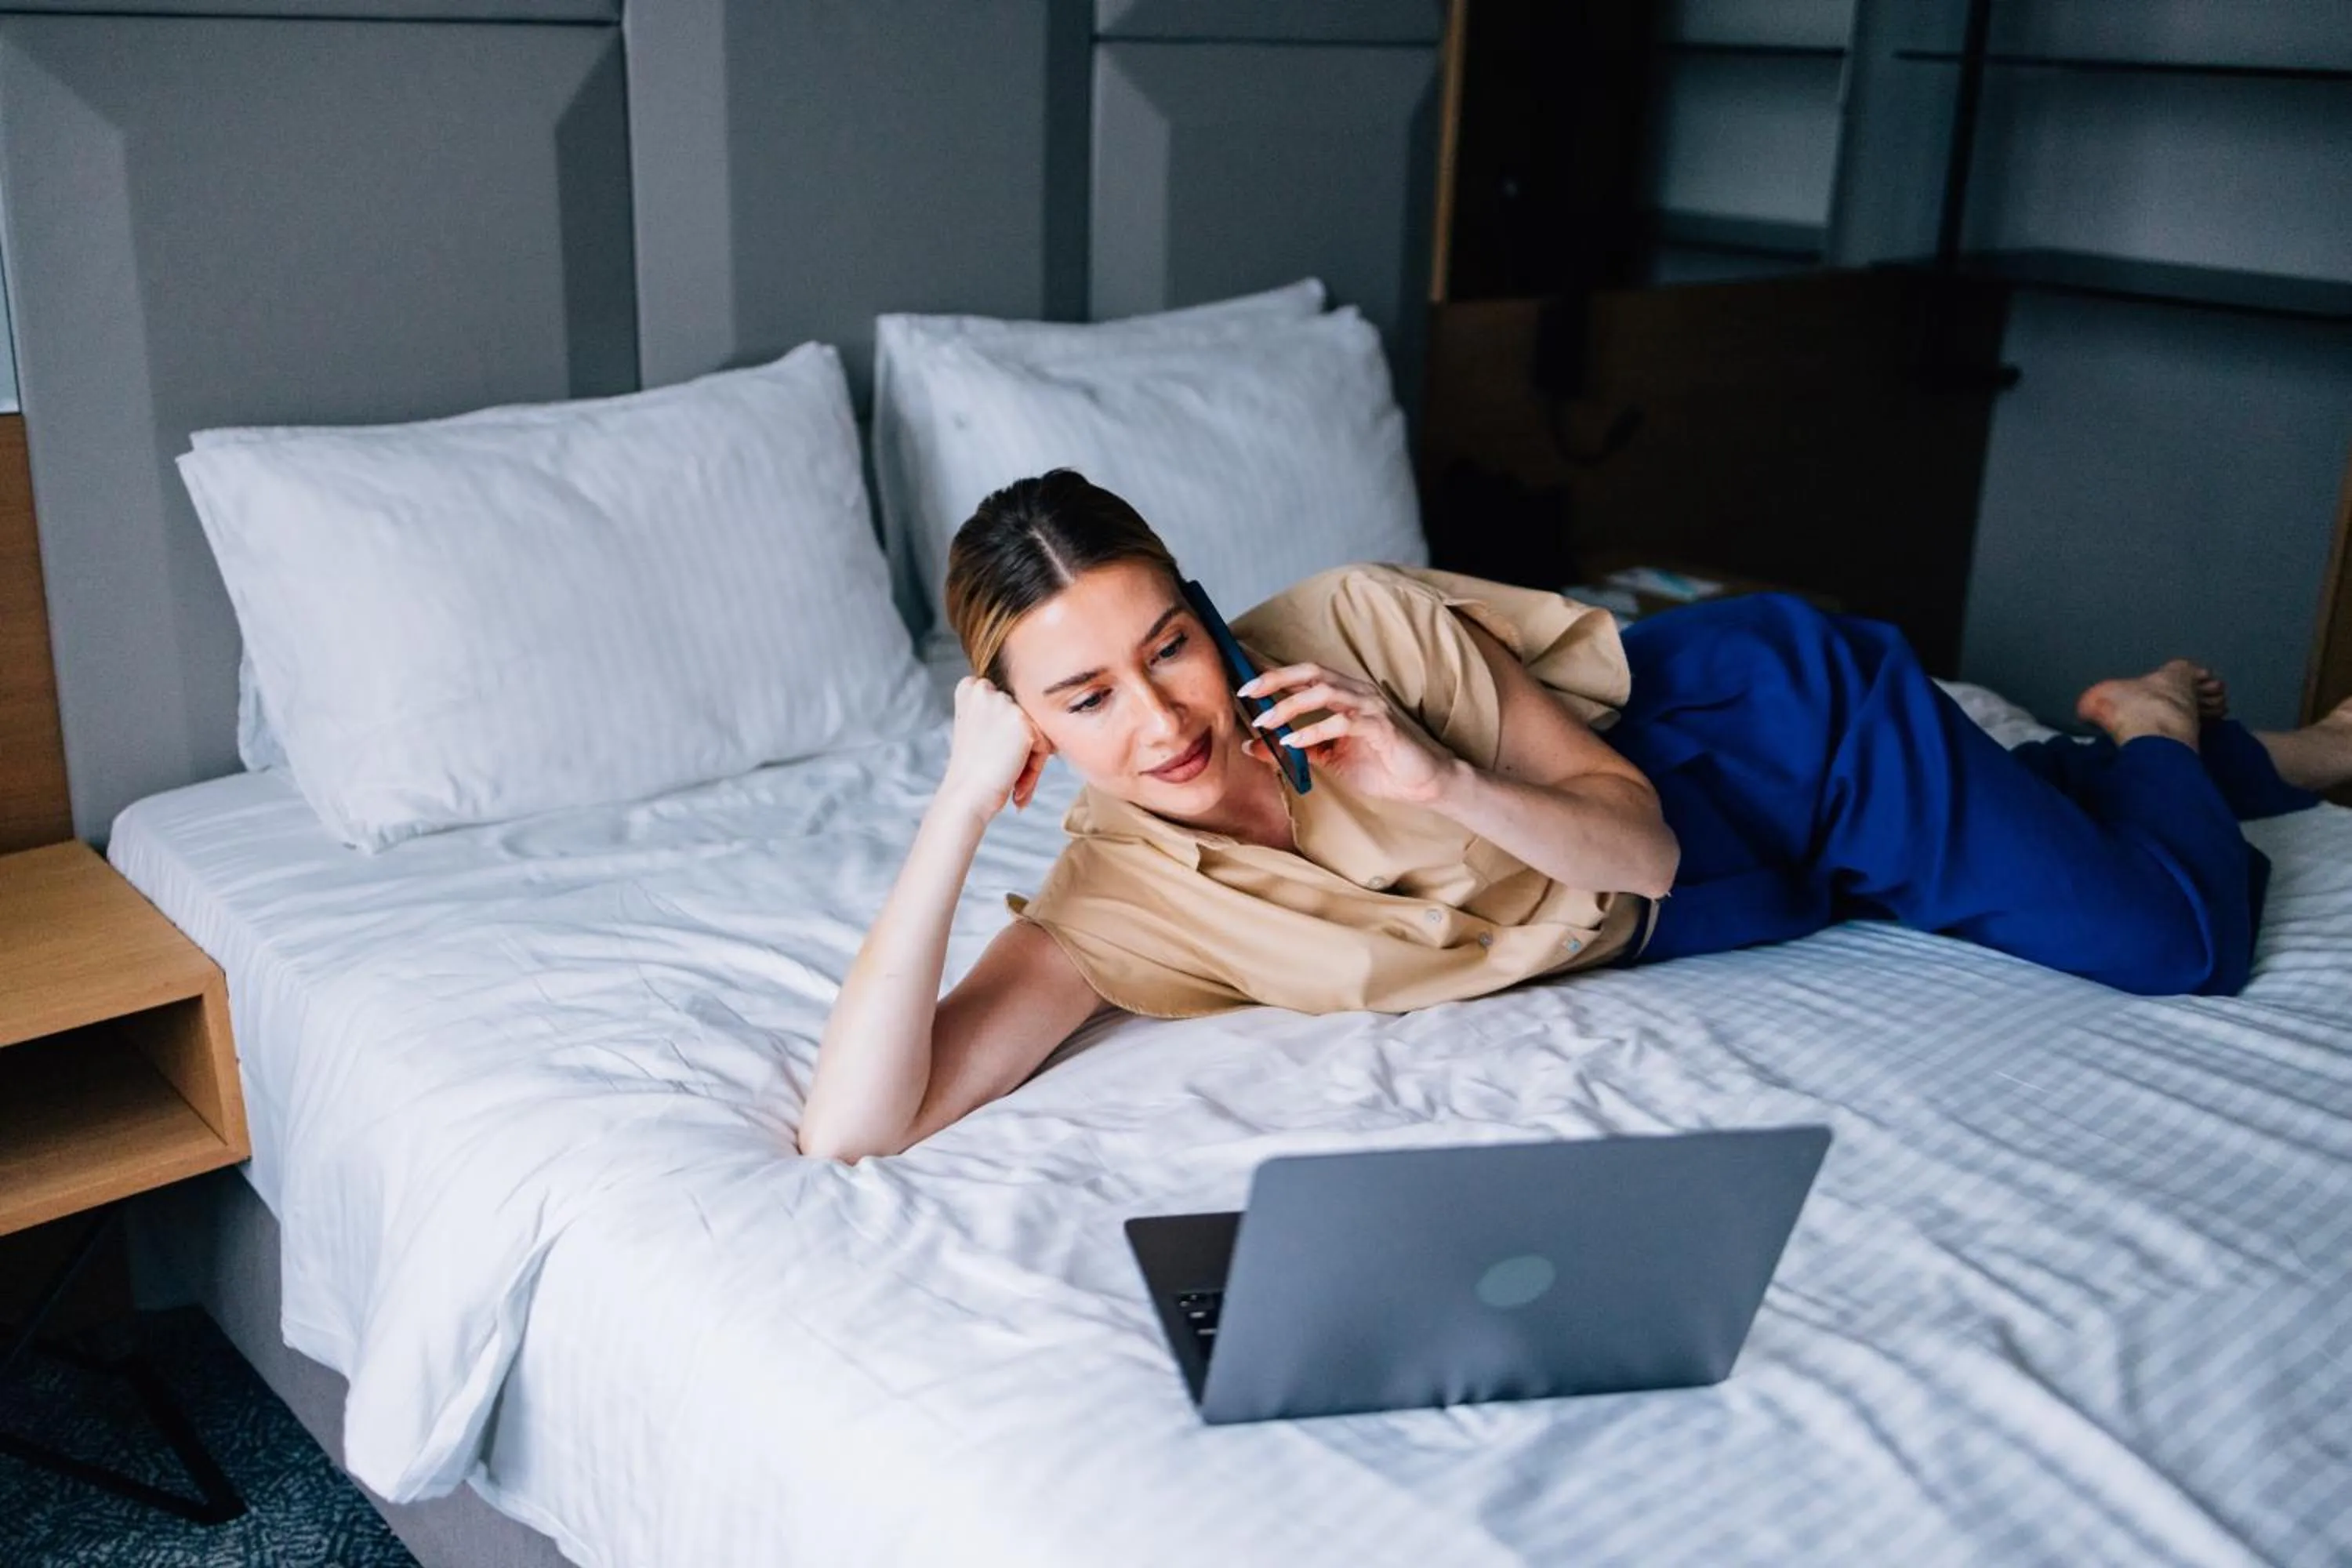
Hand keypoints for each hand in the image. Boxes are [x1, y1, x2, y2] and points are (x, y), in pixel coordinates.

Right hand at [940, 677, 1051, 818]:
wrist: (966, 797)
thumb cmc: (972, 773)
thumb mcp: (977, 730)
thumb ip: (999, 714)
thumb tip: (1037, 707)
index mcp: (969, 687)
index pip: (1008, 707)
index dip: (1005, 737)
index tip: (992, 756)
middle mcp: (984, 688)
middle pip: (1023, 718)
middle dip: (1020, 748)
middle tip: (1002, 773)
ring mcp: (1003, 703)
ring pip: (1035, 731)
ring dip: (1029, 760)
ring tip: (1010, 780)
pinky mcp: (1021, 721)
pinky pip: (1044, 745)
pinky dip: (1036, 768)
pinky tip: (1015, 781)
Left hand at [1239, 662, 1458, 805]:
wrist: (1422, 782)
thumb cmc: (1378, 765)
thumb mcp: (1327, 759)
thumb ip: (1294, 748)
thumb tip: (1252, 745)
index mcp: (1343, 694)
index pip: (1303, 674)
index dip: (1272, 673)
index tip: (1241, 680)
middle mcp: (1356, 692)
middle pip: (1310, 673)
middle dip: (1275, 679)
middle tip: (1245, 692)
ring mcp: (1370, 707)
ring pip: (1324, 692)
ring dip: (1290, 705)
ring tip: (1264, 721)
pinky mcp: (1380, 727)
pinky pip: (1342, 722)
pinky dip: (1314, 730)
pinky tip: (1293, 741)